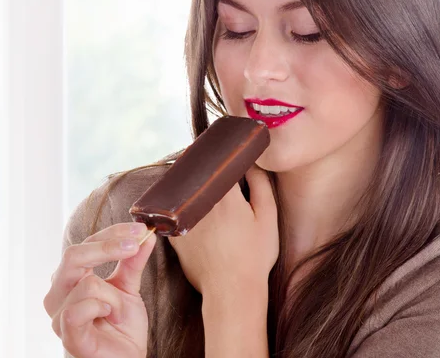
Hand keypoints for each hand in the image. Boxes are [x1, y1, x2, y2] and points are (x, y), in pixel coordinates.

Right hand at [44, 222, 156, 357]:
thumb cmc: (121, 326)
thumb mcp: (129, 287)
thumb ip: (133, 262)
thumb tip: (146, 234)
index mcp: (71, 278)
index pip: (86, 244)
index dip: (113, 233)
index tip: (140, 230)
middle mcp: (59, 293)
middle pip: (74, 255)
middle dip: (108, 246)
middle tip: (135, 244)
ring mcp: (59, 315)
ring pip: (86, 285)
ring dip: (113, 295)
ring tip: (119, 309)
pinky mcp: (67, 335)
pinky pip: (77, 311)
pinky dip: (100, 308)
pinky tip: (108, 315)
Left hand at [168, 165, 278, 296]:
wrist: (232, 290)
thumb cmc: (254, 256)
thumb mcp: (267, 218)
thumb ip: (260, 185)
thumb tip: (251, 162)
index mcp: (225, 193)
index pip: (217, 160)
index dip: (217, 153)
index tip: (218, 148)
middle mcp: (200, 201)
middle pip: (195, 171)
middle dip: (199, 164)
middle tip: (204, 157)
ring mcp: (184, 218)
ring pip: (180, 189)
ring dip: (186, 181)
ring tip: (194, 179)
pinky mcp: (174, 233)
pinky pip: (172, 211)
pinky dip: (176, 205)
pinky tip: (183, 205)